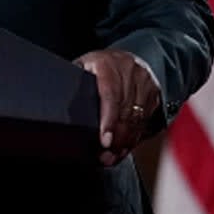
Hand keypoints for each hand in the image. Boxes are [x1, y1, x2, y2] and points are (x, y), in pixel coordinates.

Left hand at [75, 49, 160, 166]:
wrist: (124, 57)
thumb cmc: (98, 66)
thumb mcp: (82, 67)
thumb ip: (75, 83)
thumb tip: (59, 100)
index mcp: (106, 63)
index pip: (109, 95)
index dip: (107, 120)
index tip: (104, 140)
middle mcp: (128, 71)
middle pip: (124, 112)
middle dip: (115, 139)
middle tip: (104, 156)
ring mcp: (144, 81)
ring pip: (136, 119)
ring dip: (125, 142)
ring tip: (112, 156)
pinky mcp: (154, 92)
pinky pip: (145, 120)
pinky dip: (135, 137)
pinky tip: (125, 146)